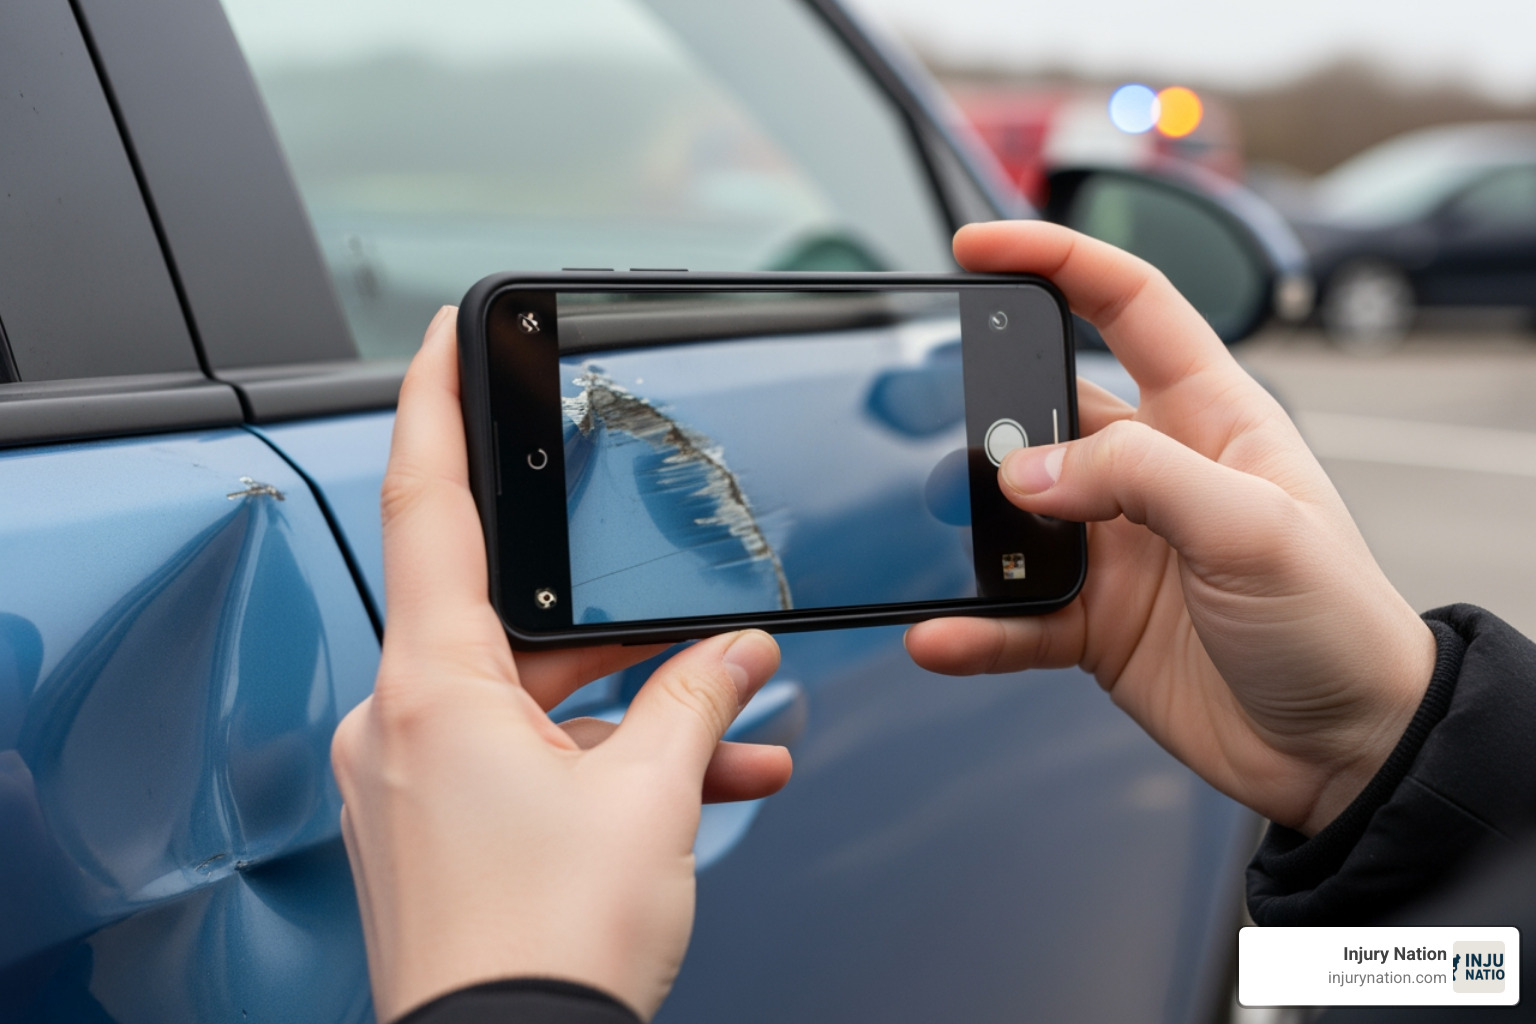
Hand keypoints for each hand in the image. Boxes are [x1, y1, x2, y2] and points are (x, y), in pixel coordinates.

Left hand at [331, 307, 791, 1022]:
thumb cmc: (545, 949)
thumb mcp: (650, 799)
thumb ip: (699, 702)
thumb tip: (739, 658)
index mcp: (431, 688)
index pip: (421, 503)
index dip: (431, 402)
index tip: (440, 337)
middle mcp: (403, 725)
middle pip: (509, 615)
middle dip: (608, 612)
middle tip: (674, 592)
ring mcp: (415, 782)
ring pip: (534, 698)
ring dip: (632, 705)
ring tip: (732, 721)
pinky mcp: (442, 830)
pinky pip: (529, 763)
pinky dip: (607, 762)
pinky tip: (704, 780)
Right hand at [906, 222, 1435, 836]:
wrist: (1346, 753)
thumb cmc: (1338, 624)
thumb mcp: (1252, 527)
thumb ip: (1135, 479)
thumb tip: (1024, 471)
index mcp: (1212, 417)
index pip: (1127, 305)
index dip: (1056, 261)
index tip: (978, 244)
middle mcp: (1158, 474)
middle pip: (1052, 411)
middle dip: (997, 414)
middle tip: (961, 435)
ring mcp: (1122, 549)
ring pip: (1020, 515)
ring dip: (979, 528)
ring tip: (954, 543)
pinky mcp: (1097, 622)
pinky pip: (1016, 616)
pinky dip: (977, 627)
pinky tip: (943, 636)